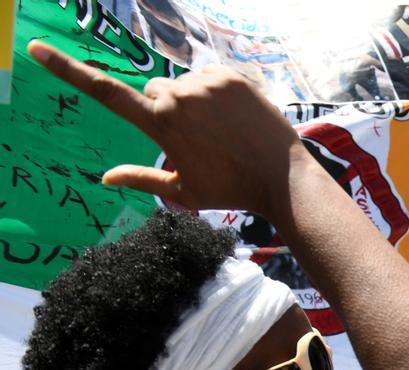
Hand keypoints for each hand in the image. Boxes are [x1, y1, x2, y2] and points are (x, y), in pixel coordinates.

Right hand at [28, 42, 302, 218]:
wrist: (282, 177)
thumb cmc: (232, 190)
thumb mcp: (184, 192)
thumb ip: (142, 179)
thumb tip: (104, 177)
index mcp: (160, 125)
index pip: (106, 94)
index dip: (68, 70)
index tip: (37, 49)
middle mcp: (178, 97)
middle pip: (154, 92)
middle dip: (165, 110)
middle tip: (197, 138)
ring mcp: (206, 83)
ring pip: (183, 84)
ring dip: (192, 101)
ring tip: (222, 132)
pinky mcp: (231, 75)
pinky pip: (210, 77)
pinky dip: (216, 93)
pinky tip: (236, 119)